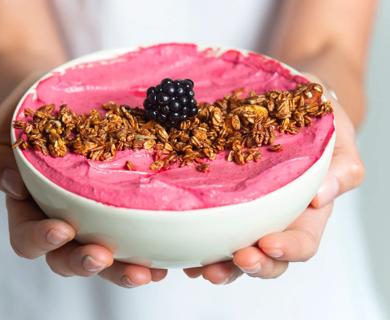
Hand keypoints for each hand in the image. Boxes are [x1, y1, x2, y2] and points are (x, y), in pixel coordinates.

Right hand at [0, 75, 166, 287]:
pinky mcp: (125, 207)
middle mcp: (63, 218)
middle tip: (105, 258)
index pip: (28, 236)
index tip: (62, 228)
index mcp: (30, 206)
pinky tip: (170, 253)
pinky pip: (138, 234)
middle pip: (69, 257)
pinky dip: (152, 248)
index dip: (41, 239)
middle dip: (86, 262)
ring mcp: (96, 217)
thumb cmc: (31, 112)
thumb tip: (11, 183)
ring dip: (124, 269)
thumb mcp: (8, 126)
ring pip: (107, 255)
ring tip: (149, 272)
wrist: (61, 98)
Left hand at [184, 81, 364, 283]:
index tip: (269, 244)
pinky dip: (196, 247)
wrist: (287, 105)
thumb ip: (341, 166)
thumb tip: (321, 196)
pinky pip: (208, 230)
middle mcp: (274, 219)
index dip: (288, 250)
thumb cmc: (315, 123)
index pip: (302, 242)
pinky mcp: (220, 203)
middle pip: (267, 258)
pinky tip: (185, 253)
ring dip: (221, 266)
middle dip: (253, 264)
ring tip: (204, 268)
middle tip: (238, 258)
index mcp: (305, 211)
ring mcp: (244, 215)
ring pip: (234, 252)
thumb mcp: (336, 137)